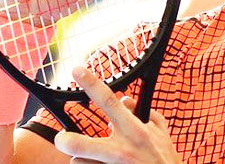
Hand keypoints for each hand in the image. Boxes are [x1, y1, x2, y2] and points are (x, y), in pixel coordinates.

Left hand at [54, 67, 180, 162]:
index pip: (109, 101)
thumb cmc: (165, 159)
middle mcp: (122, 149)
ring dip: (82, 158)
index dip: (91, 84)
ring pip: (79, 162)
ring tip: (92, 158)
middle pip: (81, 144)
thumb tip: (125, 100)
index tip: (76, 70)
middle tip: (60, 137)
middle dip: (65, 140)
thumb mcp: (160, 131)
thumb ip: (143, 113)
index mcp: (135, 130)